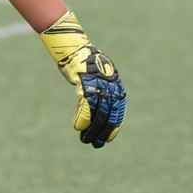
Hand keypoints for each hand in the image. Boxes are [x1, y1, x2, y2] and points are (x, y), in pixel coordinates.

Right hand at [39, 10, 125, 147]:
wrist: (74, 47)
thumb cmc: (84, 64)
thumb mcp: (97, 78)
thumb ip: (102, 93)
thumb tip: (101, 110)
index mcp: (115, 84)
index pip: (118, 109)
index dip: (114, 125)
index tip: (109, 138)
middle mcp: (109, 84)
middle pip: (109, 113)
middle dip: (103, 130)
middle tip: (97, 144)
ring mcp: (98, 83)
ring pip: (98, 111)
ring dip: (92, 128)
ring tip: (85, 140)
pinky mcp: (84, 82)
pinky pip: (85, 104)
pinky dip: (82, 118)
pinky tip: (78, 128)